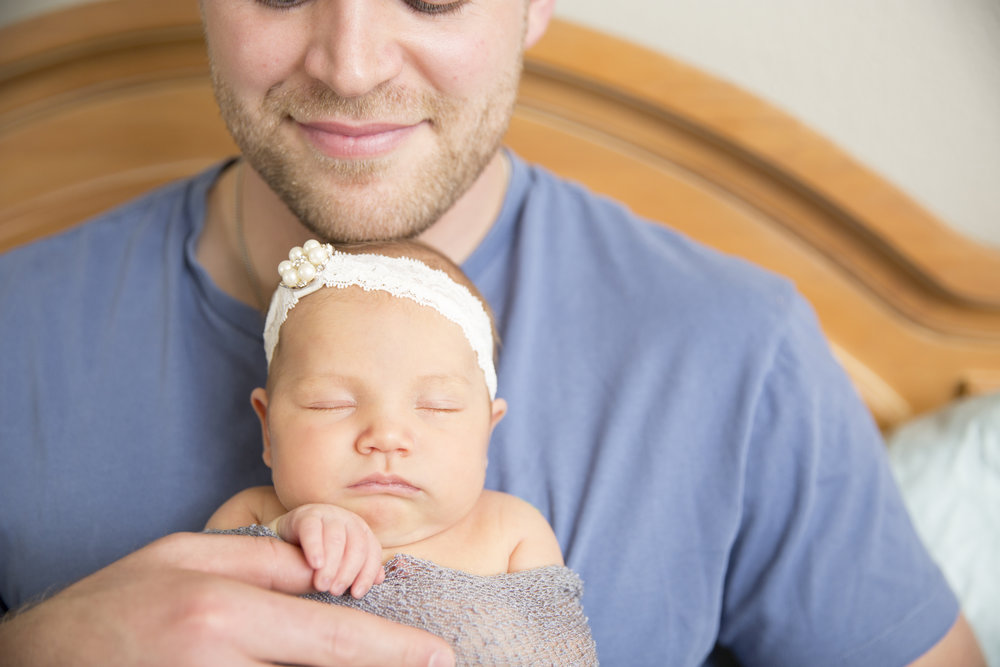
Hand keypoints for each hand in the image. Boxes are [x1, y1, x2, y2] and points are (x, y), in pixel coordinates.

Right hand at [0, 532, 452, 666]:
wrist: (34, 663)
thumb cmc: (112, 605)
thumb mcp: (185, 556)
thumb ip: (263, 563)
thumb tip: (328, 572)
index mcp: (222, 615)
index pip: (332, 639)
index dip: (394, 651)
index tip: (439, 656)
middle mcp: (220, 666)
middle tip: (419, 661)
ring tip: (359, 659)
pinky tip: (295, 666)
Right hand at [271, 503, 385, 597]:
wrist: (287, 539)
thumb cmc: (321, 555)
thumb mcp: (342, 563)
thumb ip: (360, 570)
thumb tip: (380, 579)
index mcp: (362, 532)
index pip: (372, 552)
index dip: (366, 574)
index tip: (356, 594)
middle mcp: (348, 520)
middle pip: (356, 546)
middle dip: (348, 571)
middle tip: (335, 591)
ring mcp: (329, 515)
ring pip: (336, 538)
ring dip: (332, 564)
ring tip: (322, 585)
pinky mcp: (307, 515)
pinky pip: (313, 530)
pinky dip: (315, 547)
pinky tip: (315, 564)